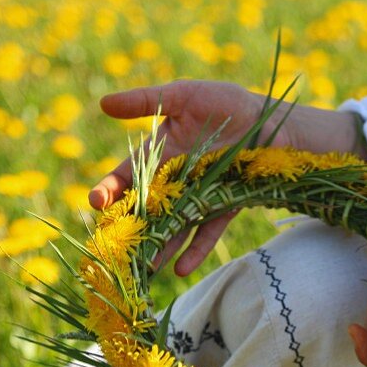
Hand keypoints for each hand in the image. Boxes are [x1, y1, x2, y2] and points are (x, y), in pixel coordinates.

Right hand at [88, 81, 279, 275]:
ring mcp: (199, 197)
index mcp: (160, 155)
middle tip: (114, 248)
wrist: (269, 120)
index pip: (129, 176)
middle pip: (147, 210)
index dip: (111, 189)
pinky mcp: (223, 207)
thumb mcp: (183, 96)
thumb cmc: (225, 103)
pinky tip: (181, 270)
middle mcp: (175, 181)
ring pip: (173, 227)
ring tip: (144, 269)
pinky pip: (207, 233)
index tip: (96, 204)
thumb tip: (104, 104)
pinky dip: (195, 251)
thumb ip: (145, 101)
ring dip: (159, 248)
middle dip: (131, 229)